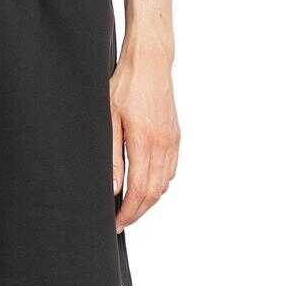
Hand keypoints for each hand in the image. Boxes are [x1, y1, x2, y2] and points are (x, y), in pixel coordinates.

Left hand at [111, 47, 179, 231]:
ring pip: (163, 184)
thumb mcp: (108, 119)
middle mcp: (163, 145)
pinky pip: (170, 170)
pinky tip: (145, 187)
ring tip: (130, 209)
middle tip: (121, 223)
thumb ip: (112, 156)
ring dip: (148, 201)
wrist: (150, 62)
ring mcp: (172, 141)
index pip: (138, 191)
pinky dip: (158, 185)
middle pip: (153, 193)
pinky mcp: (175, 136)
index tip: (116, 223)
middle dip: (137, 213)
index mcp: (145, 142)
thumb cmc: (125, 85)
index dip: (128, 212)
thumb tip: (114, 188)